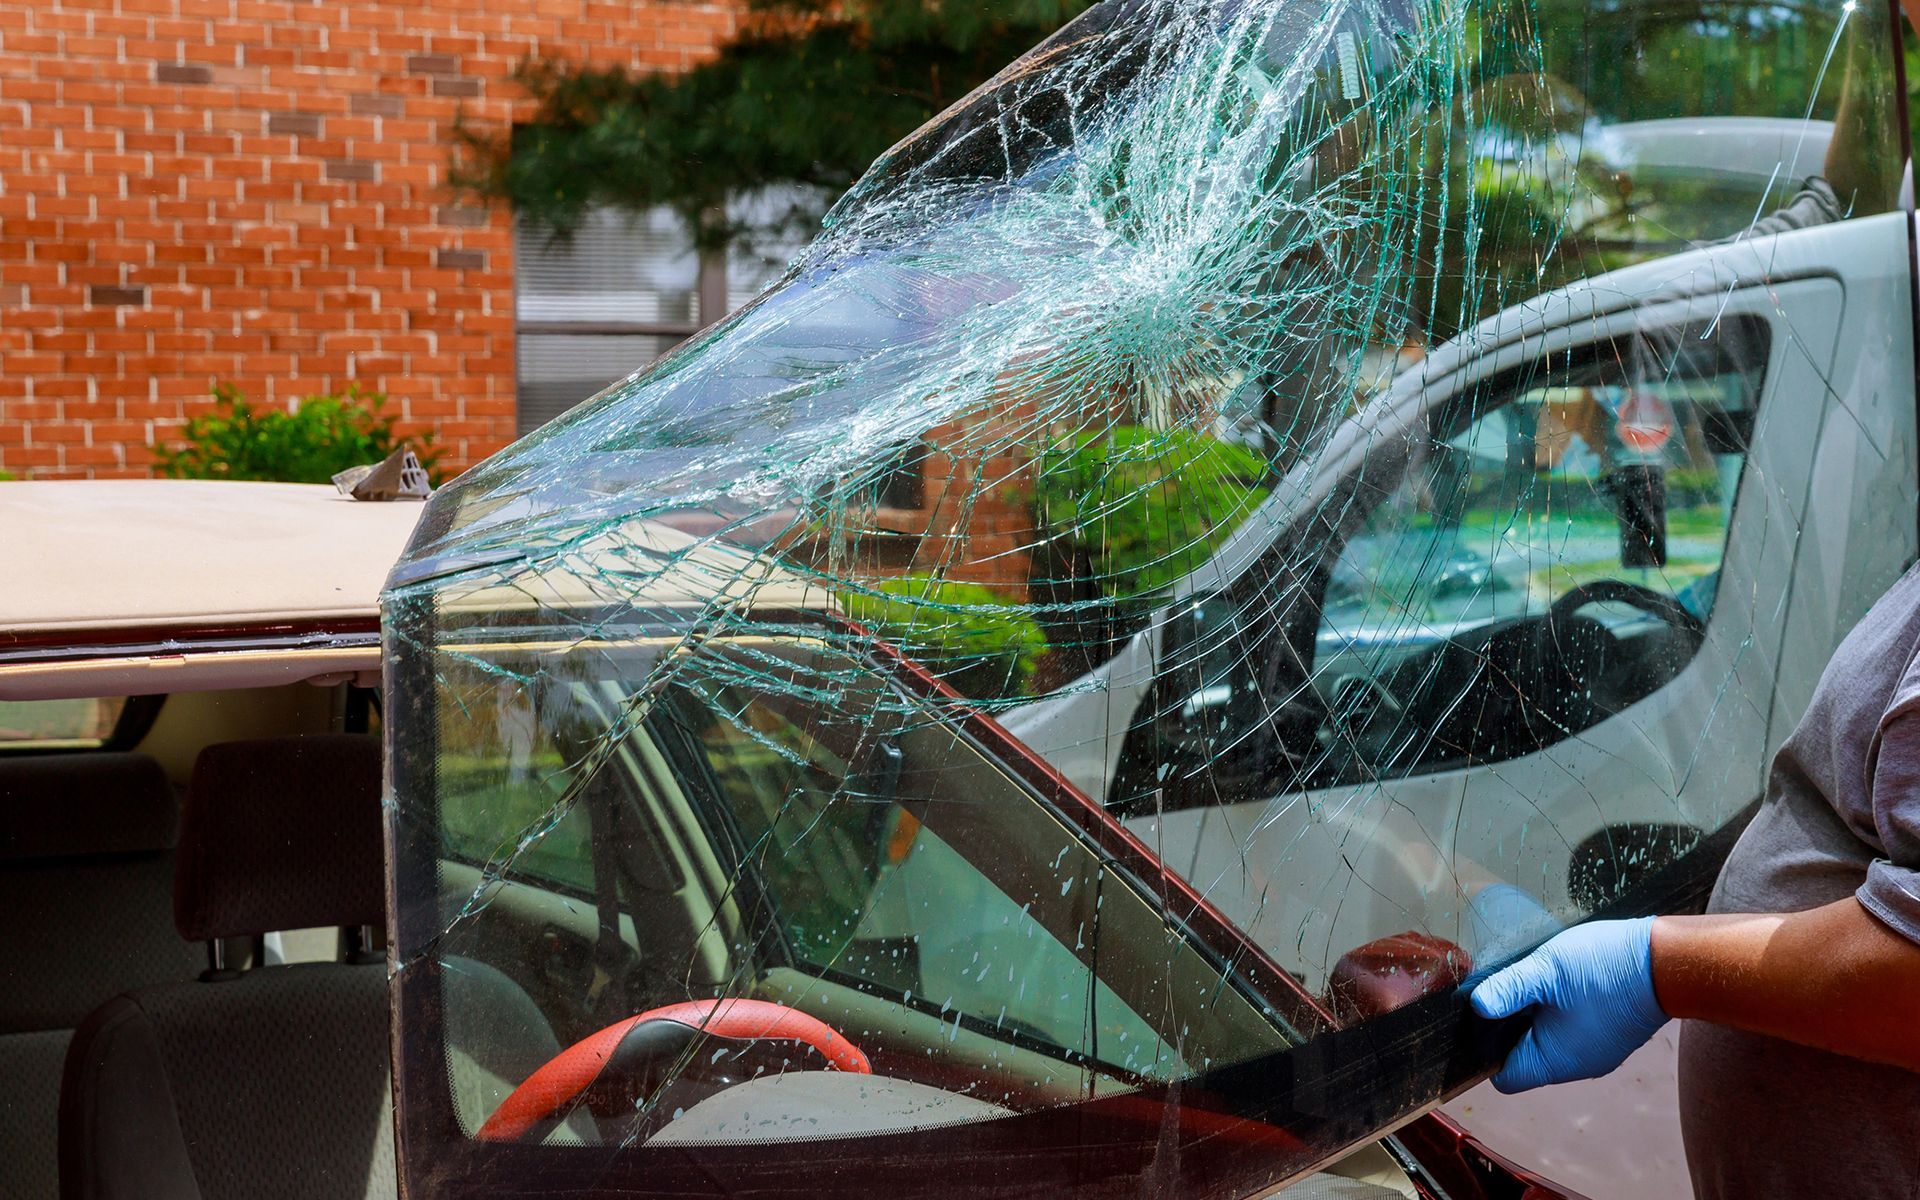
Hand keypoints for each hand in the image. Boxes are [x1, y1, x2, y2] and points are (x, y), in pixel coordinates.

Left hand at [1469, 916, 1668, 1092]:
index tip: (1484, 1017)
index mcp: (1555, 1061)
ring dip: (1535, 1017)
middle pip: (1523, 1058)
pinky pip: (1570, 1033)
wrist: (1668, 962)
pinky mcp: (1607, 1037)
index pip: (1505, 1076)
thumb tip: (1477, 1006)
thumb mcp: (1546, 970)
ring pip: (1547, 1043)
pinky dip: (1558, 1013)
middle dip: (1509, 1027)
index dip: (1485, 1051)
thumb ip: (1509, 989)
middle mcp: (1575, 1066)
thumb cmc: (1607, 967)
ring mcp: (1594, 1053)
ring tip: (1535, 982)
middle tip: (1508, 989)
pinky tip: (1560, 984)